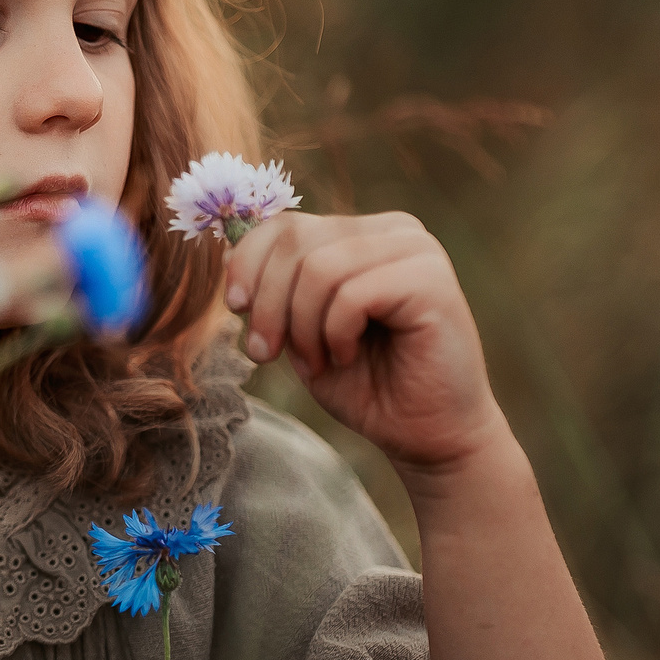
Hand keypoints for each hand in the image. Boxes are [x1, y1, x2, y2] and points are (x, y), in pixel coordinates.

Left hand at [222, 210, 505, 477]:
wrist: (425, 435)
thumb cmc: (367, 384)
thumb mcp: (302, 328)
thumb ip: (276, 286)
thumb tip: (228, 247)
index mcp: (363, 234)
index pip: (285, 223)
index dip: (247, 263)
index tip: (236, 308)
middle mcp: (394, 230)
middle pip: (295, 241)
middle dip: (268, 304)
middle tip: (267, 353)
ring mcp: (417, 250)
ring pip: (318, 268)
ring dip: (302, 327)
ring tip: (318, 361)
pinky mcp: (431, 280)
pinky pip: (351, 294)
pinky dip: (335, 334)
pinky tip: (349, 356)